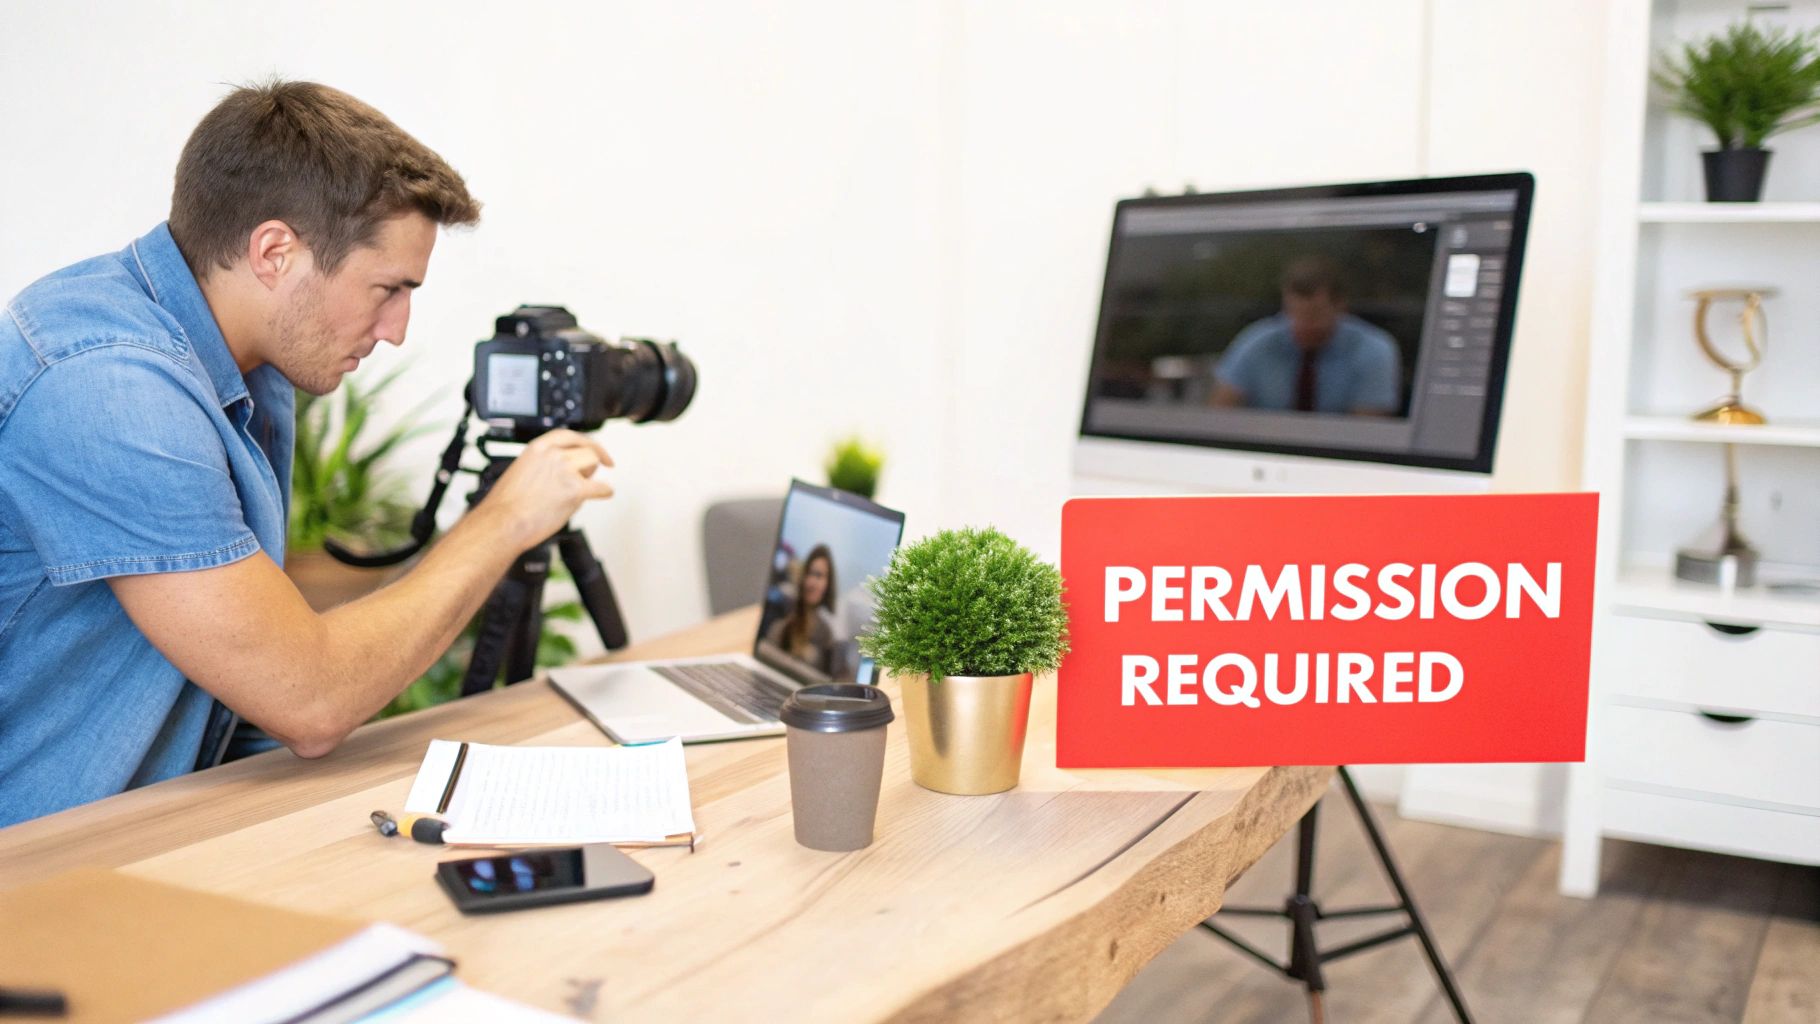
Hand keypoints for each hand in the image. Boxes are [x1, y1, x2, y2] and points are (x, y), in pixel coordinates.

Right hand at [477, 430, 615, 547]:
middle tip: (587, 476)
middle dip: (588, 463)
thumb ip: (541, 466)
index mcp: (537, 448)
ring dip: (591, 477)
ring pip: (593, 464)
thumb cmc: (505, 506)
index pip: (569, 436)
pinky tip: (603, 494)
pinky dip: (605, 492)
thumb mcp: (520, 471)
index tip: (595, 449)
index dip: (586, 443)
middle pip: (585, 450)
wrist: (503, 522)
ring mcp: (565, 471)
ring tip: (580, 491)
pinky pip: (602, 487)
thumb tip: (559, 471)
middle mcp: (553, 455)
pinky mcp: (575, 490)